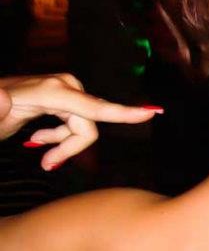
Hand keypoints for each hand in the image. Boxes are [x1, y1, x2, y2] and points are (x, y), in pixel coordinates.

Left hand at [0, 73, 161, 169]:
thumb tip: (2, 98)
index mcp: (49, 91)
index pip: (92, 107)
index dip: (121, 113)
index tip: (152, 113)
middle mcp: (62, 87)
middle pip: (90, 124)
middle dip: (72, 147)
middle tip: (46, 164)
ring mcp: (64, 90)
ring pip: (85, 126)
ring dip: (65, 144)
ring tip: (40, 153)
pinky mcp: (64, 96)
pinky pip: (79, 121)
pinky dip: (63, 136)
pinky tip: (40, 139)